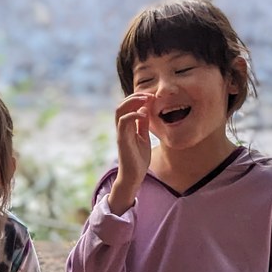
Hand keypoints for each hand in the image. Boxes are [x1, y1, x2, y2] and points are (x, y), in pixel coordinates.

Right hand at [110, 93, 154, 213]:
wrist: (134, 176)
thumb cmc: (138, 159)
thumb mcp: (144, 138)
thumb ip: (143, 125)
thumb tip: (145, 110)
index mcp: (127, 127)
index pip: (128, 106)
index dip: (138, 98)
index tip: (151, 96)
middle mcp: (122, 128)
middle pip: (121, 105)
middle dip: (135, 96)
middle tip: (149, 95)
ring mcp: (121, 133)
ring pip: (119, 110)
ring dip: (132, 101)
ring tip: (145, 99)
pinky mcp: (122, 140)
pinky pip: (123, 122)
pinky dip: (133, 114)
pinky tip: (144, 114)